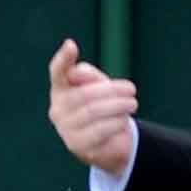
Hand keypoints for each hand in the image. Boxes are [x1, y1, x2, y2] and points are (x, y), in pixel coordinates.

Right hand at [47, 38, 137, 177]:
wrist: (110, 143)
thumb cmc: (103, 107)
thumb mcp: (99, 87)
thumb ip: (89, 76)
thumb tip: (77, 72)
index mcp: (60, 89)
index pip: (58, 72)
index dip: (63, 59)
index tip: (71, 45)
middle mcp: (57, 108)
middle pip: (84, 94)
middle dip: (111, 91)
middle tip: (132, 90)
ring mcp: (65, 129)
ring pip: (92, 112)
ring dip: (118, 106)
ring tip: (132, 104)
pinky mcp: (77, 145)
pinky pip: (99, 131)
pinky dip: (115, 123)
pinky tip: (123, 121)